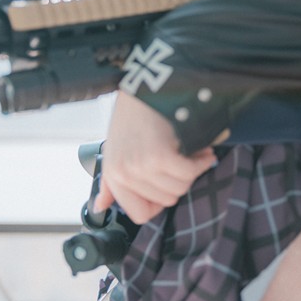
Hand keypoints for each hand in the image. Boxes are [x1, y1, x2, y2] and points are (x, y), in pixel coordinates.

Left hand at [94, 90, 217, 223]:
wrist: (148, 87)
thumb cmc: (133, 117)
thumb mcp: (114, 150)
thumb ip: (109, 183)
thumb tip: (100, 206)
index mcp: (113, 176)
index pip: (140, 214)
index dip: (158, 201)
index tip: (166, 182)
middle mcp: (124, 175)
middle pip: (166, 200)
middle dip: (178, 181)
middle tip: (179, 160)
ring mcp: (142, 166)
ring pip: (180, 187)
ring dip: (191, 170)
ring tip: (189, 152)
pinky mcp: (161, 156)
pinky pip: (189, 172)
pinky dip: (201, 161)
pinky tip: (200, 150)